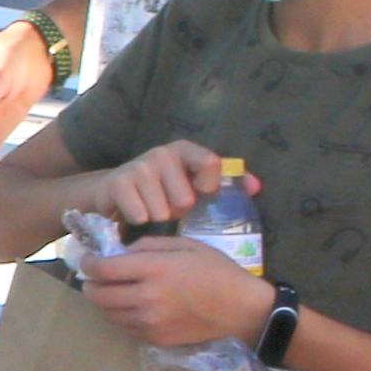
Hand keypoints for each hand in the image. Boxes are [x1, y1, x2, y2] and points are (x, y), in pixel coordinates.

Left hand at [78, 236, 270, 354]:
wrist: (243, 310)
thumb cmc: (217, 271)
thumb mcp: (185, 246)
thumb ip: (148, 246)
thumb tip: (120, 252)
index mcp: (154, 270)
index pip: (103, 269)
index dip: (89, 263)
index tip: (88, 260)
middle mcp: (147, 298)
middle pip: (99, 294)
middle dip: (91, 284)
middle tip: (95, 277)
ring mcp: (151, 322)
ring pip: (109, 313)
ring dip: (104, 301)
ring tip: (113, 292)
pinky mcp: (156, 339)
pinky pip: (125, 327)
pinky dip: (121, 316)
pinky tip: (132, 307)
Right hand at [91, 138, 227, 228]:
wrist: (114, 193)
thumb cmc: (161, 191)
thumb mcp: (193, 185)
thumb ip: (226, 184)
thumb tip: (256, 187)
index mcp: (184, 149)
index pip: (210, 163)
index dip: (208, 186)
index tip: (200, 194)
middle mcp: (162, 152)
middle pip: (185, 198)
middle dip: (178, 210)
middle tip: (168, 205)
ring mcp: (139, 166)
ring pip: (163, 212)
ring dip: (157, 217)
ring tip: (149, 208)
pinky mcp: (118, 183)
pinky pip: (141, 215)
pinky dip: (139, 220)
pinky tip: (133, 212)